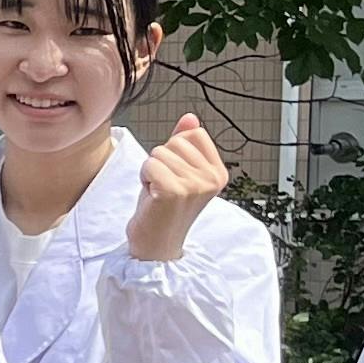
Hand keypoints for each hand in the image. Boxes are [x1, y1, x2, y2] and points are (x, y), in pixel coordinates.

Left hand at [123, 111, 226, 264]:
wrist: (156, 245)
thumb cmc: (164, 209)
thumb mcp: (178, 171)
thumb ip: (185, 144)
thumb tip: (190, 117)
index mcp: (219, 172)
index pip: (193, 134)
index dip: (175, 151)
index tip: (175, 176)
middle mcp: (212, 178)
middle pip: (174, 142)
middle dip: (161, 162)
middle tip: (164, 187)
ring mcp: (195, 185)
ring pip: (159, 152)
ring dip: (151, 171)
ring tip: (158, 193)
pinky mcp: (175, 191)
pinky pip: (150, 164)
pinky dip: (144, 177)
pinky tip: (152, 196)